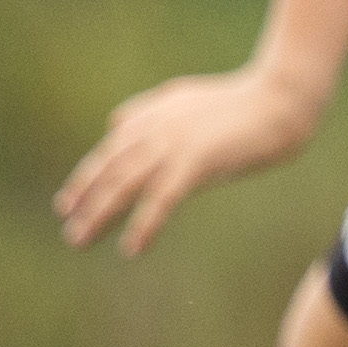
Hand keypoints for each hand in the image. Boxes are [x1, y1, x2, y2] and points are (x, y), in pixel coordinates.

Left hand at [55, 64, 322, 256]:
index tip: (67, 204)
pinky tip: (132, 247)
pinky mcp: (196, 160)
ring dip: (101, 214)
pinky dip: (144, 223)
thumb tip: (116, 122)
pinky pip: (162, 198)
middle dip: (86, 202)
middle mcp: (156, 127)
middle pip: (111, 169)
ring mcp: (174, 143)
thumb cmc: (243, 103)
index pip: (110, 151)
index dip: (86, 179)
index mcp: (154, 114)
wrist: (281, 99)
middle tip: (71, 233)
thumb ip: (149, 109)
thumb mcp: (187, 99)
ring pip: (125, 183)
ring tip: (82, 240)